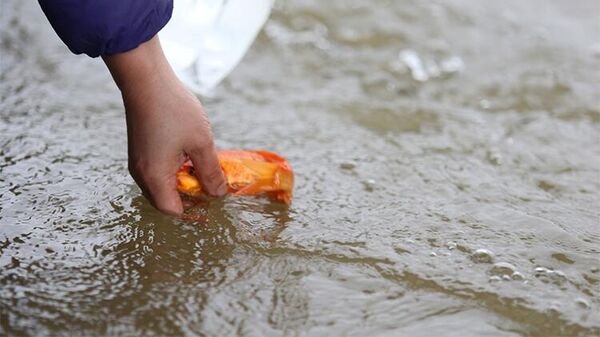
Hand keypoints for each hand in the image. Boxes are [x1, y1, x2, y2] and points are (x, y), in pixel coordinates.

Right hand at [103, 36, 226, 214]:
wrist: (146, 79)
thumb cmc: (174, 110)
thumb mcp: (201, 143)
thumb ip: (211, 172)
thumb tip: (218, 193)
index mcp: (154, 177)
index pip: (173, 210)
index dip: (195, 209)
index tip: (214, 197)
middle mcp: (141, 174)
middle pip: (166, 200)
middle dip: (191, 195)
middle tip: (212, 181)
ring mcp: (138, 162)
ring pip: (163, 184)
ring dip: (184, 180)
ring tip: (203, 164)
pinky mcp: (139, 150)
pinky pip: (158, 170)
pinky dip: (175, 169)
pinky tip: (190, 152)